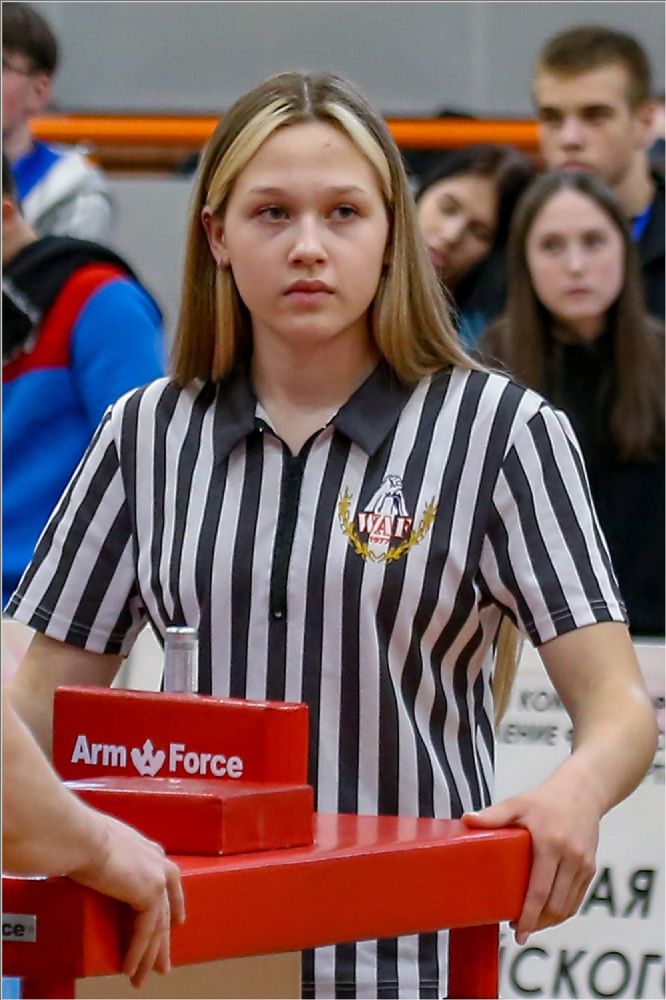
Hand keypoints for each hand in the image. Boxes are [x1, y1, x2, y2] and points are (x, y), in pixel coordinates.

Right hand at [69, 813, 185, 987]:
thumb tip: (95, 865)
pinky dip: (137, 954)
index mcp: (150, 851)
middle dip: (162, 942)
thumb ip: (111, 858)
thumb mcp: (105, 846)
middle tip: (162, 966)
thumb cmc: (83, 838)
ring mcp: (157, 878)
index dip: (174, 904)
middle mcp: (159, 863)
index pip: (170, 882)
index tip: (177, 922)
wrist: (83, 838)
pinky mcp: (149, 894)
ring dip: (147, 957)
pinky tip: (130, 970)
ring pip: (157, 927)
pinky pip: (145, 933)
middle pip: (165, 910)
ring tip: (140, 979)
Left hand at [462, 780, 599, 944]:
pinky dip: (563, 911)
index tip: (518, 930)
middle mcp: (571, 857)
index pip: (539, 890)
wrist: (582, 791)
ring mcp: (583, 864)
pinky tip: (548, 913)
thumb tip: (467, 819)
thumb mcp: (517, 804)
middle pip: (555, 904)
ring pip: (568, 906)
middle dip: (538, 922)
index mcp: (551, 844)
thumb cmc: (546, 799)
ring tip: (531, 923)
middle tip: (519, 928)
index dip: (529, 915)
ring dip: (550, 921)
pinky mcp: (590, 868)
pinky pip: (577, 899)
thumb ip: (494, 815)